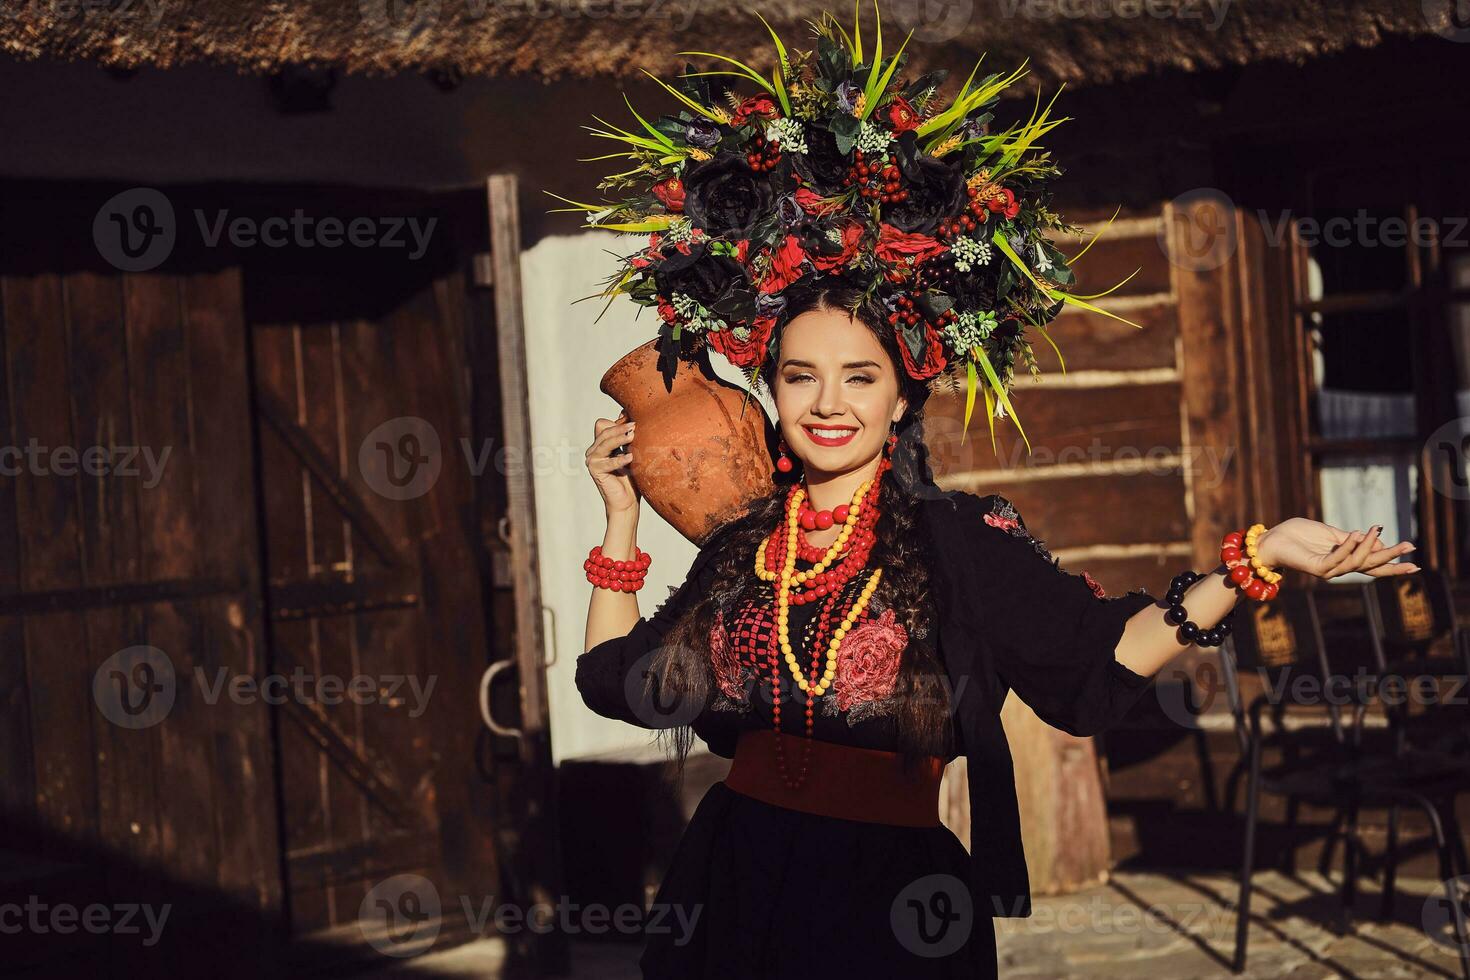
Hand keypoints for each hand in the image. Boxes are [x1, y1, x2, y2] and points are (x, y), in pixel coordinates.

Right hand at [586, 413, 639, 516]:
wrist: (626, 501)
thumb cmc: (631, 478)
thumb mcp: (631, 452)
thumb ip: (627, 437)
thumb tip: (627, 414)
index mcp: (601, 445)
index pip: (603, 425)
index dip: (617, 422)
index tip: (633, 420)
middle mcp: (594, 451)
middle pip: (604, 432)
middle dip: (619, 428)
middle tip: (635, 426)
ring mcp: (592, 460)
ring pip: (604, 443)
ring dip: (619, 439)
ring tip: (632, 436)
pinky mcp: (595, 471)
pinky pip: (608, 462)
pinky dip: (619, 459)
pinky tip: (630, 457)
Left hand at [1255, 518, 1418, 579]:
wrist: (1271, 540)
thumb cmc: (1298, 535)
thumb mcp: (1331, 533)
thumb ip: (1352, 538)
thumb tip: (1377, 539)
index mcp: (1344, 559)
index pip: (1373, 564)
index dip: (1393, 562)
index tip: (1414, 560)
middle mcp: (1339, 568)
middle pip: (1371, 566)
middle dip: (1391, 557)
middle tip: (1410, 547)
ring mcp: (1328, 570)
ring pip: (1357, 562)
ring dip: (1369, 546)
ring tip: (1376, 529)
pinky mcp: (1317, 567)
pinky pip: (1337, 558)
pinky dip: (1348, 547)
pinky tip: (1356, 534)